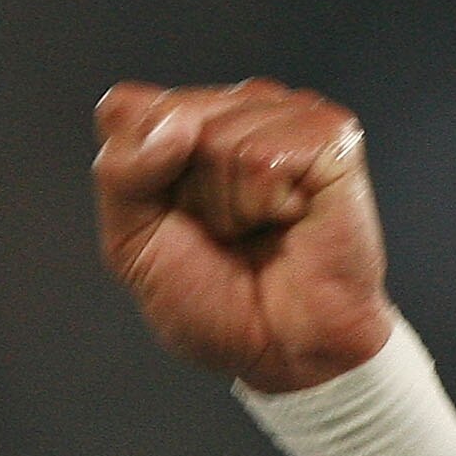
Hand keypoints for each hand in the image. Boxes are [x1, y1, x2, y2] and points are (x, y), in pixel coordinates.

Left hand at [94, 79, 393, 392]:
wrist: (279, 348)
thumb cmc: (211, 296)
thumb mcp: (131, 241)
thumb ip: (122, 173)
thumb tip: (176, 125)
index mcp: (185, 120)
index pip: (123, 108)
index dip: (133, 175)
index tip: (168, 219)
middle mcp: (238, 106)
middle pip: (170, 119)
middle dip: (182, 195)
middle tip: (222, 230)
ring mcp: (289, 117)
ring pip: (217, 138)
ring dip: (228, 206)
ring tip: (258, 228)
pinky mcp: (333, 138)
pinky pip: (265, 157)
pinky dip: (265, 205)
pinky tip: (289, 220)